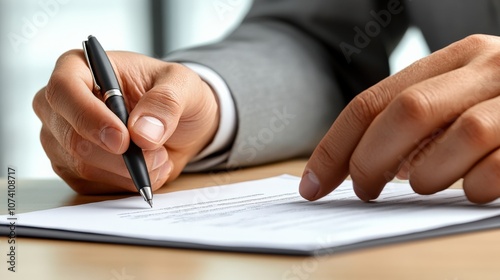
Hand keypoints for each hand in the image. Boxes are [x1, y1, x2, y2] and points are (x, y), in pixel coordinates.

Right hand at [33, 50, 218, 193]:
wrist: (181, 125)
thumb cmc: (173, 95)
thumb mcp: (183, 85)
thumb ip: (166, 102)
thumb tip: (142, 133)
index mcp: (81, 67)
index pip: (63, 90)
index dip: (89, 117)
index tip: (123, 139)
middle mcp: (63, 104)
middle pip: (70, 136)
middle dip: (119, 155)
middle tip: (158, 153)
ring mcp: (62, 138)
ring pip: (82, 166)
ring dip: (129, 170)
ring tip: (160, 155)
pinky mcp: (73, 168)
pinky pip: (93, 185)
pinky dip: (128, 182)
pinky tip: (148, 167)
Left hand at [299, 34, 499, 203]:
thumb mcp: (457, 98)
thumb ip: (414, 120)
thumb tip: (357, 164)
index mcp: (454, 59)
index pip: (373, 101)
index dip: (335, 146)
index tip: (314, 185)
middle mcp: (489, 66)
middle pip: (407, 112)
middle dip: (371, 160)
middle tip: (363, 191)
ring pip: (461, 135)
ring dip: (429, 174)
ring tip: (426, 184)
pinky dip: (476, 187)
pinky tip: (473, 189)